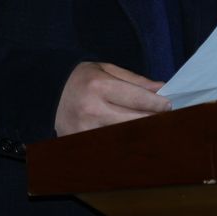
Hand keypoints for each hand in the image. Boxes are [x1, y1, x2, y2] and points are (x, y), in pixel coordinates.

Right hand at [55, 61, 170, 134]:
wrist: (46, 93)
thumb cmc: (80, 79)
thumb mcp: (106, 70)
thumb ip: (135, 80)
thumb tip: (161, 88)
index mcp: (99, 86)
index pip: (137, 98)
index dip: (157, 104)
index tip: (170, 106)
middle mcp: (92, 109)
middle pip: (134, 120)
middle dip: (154, 120)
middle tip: (168, 120)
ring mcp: (85, 130)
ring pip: (124, 136)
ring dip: (141, 134)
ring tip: (154, 130)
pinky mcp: (80, 143)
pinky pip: (109, 145)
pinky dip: (124, 145)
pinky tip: (134, 141)